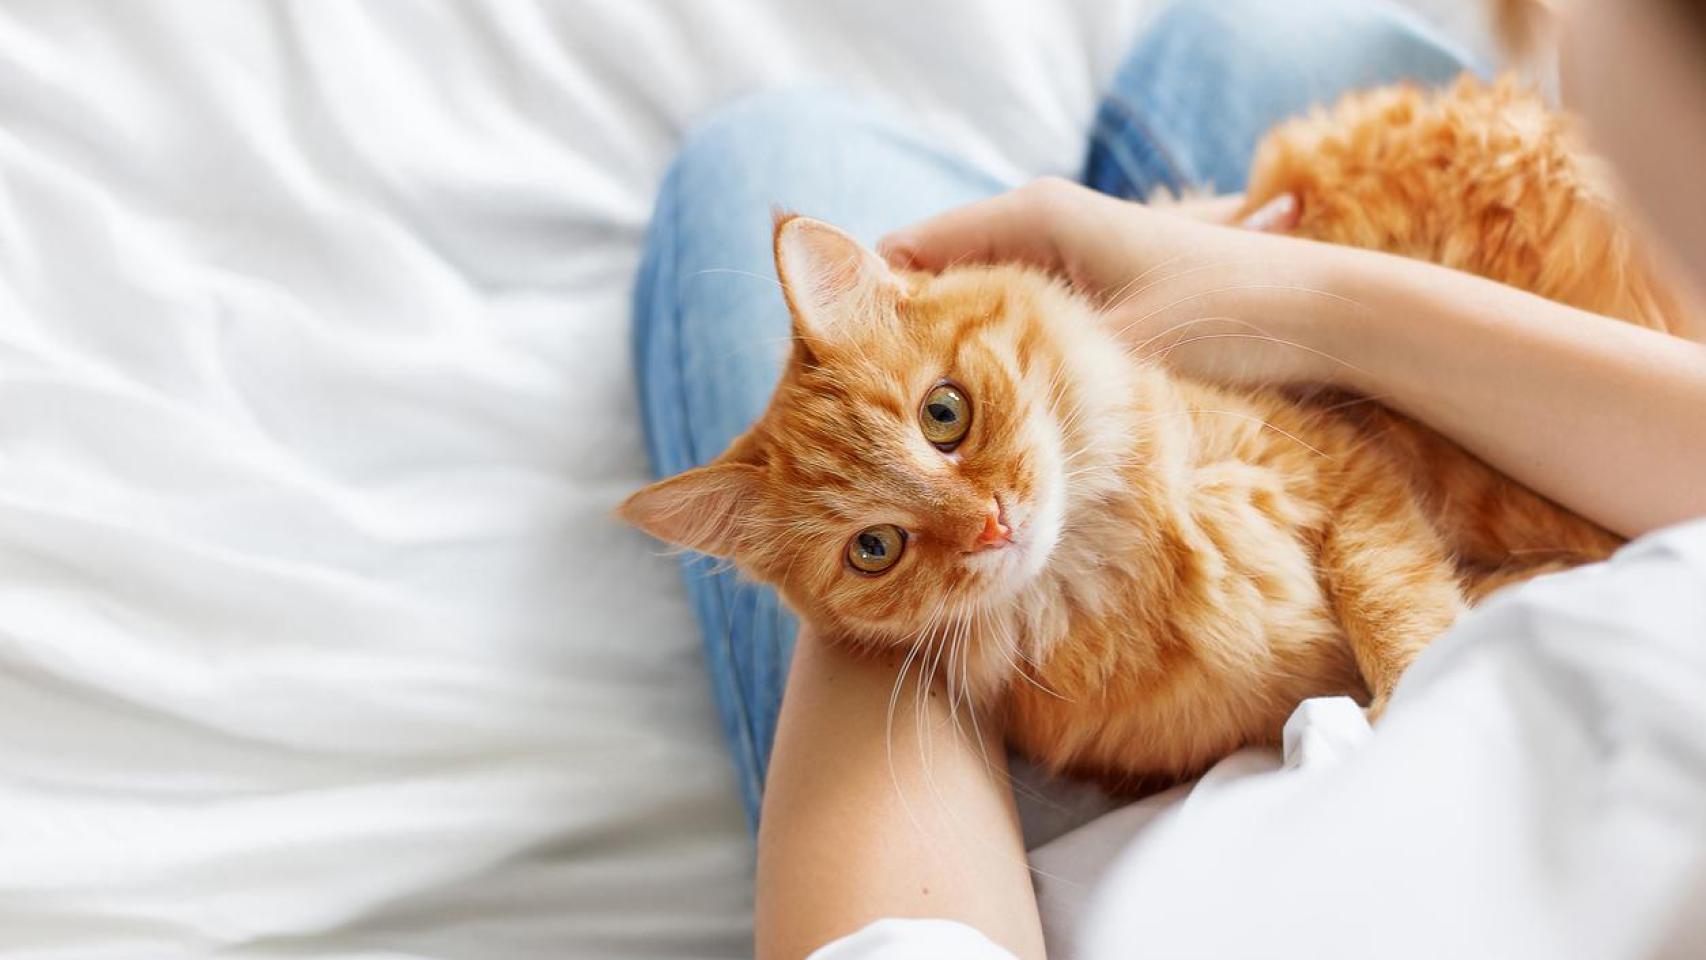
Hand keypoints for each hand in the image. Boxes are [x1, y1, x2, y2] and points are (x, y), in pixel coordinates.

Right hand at [880, 178, 1354, 387]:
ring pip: (971, 301)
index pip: (904, 251)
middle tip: (881, 419)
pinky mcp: (1088, 283)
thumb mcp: (1104, 352)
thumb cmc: (1220, 319)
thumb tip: (937, 413)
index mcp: (1029, 215)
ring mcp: (1064, 249)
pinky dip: (991, 355)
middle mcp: (1038, 220)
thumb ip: (1013, 367)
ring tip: (929, 426)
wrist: (1320, 311)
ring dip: (948, 353)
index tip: (849, 382)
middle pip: (931, 276)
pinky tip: (989, 412)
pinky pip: (1010, 314)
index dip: (867, 313)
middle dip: (902, 340)